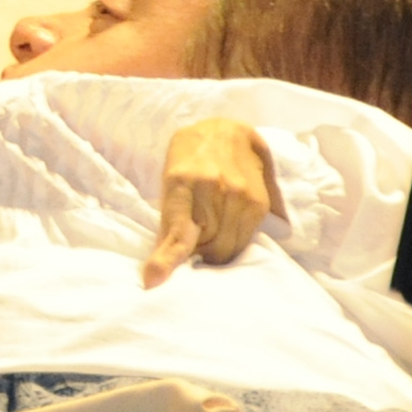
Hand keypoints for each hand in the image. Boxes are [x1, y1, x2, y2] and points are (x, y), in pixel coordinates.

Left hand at [143, 118, 286, 288]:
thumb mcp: (168, 182)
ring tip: (211, 227)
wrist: (225, 131)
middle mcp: (213, 188)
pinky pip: (244, 240)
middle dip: (198, 252)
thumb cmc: (188, 161)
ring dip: (216, 248)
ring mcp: (240, 195)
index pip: (176, 232)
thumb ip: (168, 224)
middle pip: (207, 250)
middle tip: (195, 236)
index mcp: (181, 182)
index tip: (153, 280)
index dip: (165, 259)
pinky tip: (226, 223)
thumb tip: (156, 274)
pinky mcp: (259, 203)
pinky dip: (232, 240)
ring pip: (227, 249)